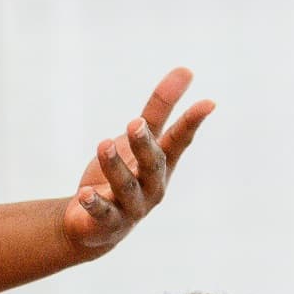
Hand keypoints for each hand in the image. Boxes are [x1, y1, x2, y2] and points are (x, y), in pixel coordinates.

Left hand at [64, 68, 213, 255]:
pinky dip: (94, 203)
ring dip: (114, 166)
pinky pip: (102, 213)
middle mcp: (151, 186)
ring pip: (125, 186)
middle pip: (152, 164)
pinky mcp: (107, 223)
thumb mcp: (138, 140)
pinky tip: (85, 193)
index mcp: (161, 164)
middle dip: (144, 144)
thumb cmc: (124, 175)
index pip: (179, 141)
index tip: (209, 102)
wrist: (96, 224)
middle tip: (134, 123)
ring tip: (103, 144)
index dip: (192, 122)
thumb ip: (158, 109)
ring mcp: (131, 207)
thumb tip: (186, 69)